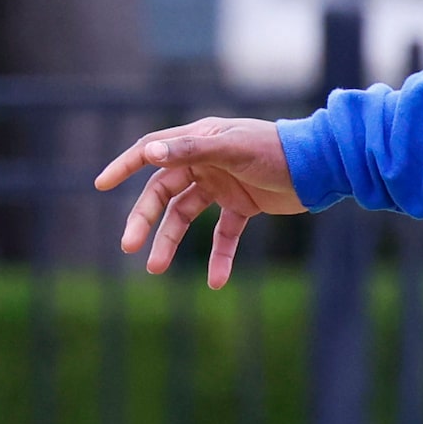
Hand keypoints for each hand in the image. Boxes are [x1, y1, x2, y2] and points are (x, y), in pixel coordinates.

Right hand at [93, 118, 306, 289]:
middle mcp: (205, 162)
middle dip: (144, 220)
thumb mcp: (232, 149)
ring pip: (185, 217)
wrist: (322, 166)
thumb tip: (148, 155)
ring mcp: (222, 185)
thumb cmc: (276, 150)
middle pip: (163, 193)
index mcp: (199, 141)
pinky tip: (215, 282)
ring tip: (155, 269)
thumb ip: (190, 150)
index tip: (101, 184)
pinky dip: (218, 257)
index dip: (124, 167)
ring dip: (170, 242)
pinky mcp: (242, 206)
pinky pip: (222, 235)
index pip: (152, 152)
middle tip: (128, 246)